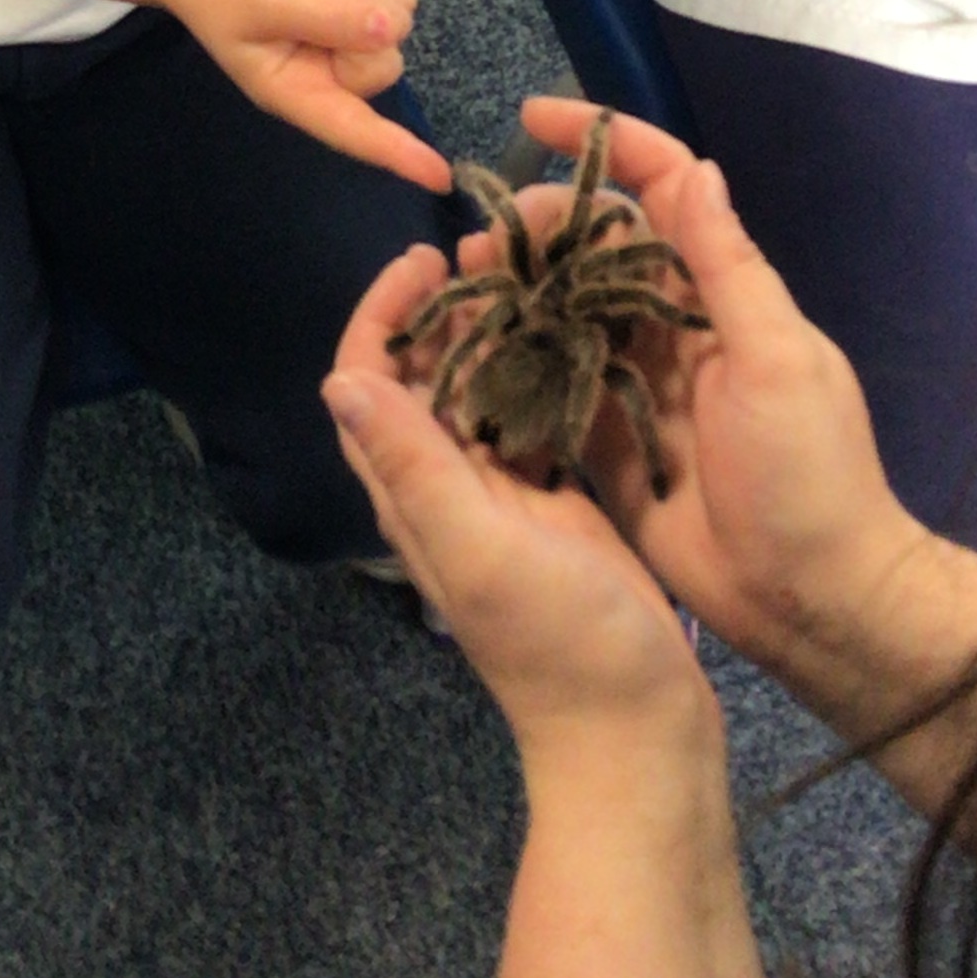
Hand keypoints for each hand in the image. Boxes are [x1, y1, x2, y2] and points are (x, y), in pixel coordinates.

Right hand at [163, 0, 450, 190]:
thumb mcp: (264, 0)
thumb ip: (325, 18)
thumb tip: (386, 32)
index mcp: (296, 91)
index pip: (353, 130)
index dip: (397, 152)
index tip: (439, 177)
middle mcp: (328, 74)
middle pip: (385, 61)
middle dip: (357, 18)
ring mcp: (348, 41)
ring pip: (398, 21)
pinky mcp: (360, 8)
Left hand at [325, 243, 712, 768]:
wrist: (635, 729)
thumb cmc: (558, 645)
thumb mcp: (480, 549)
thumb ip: (414, 466)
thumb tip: (341, 379)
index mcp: (412, 494)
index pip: (366, 381)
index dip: (381, 314)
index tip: (426, 257)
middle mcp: (445, 487)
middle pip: (419, 375)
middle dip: (440, 306)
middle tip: (491, 248)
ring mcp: (500, 495)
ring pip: (477, 390)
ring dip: (492, 330)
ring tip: (534, 271)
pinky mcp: (554, 503)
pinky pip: (531, 417)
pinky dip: (541, 368)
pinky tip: (577, 330)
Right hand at [508, 99, 926, 683]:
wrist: (812, 600)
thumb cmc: (809, 474)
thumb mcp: (776, 361)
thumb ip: (730, 266)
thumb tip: (692, 165)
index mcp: (723, 293)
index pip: (663, 188)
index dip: (603, 143)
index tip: (532, 118)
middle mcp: (675, 325)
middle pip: (595, 247)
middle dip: (537, 226)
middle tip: (479, 239)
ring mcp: (636, 382)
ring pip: (563, 310)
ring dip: (513, 288)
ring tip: (459, 286)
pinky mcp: (606, 441)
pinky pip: (549, 386)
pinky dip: (510, 362)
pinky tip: (463, 351)